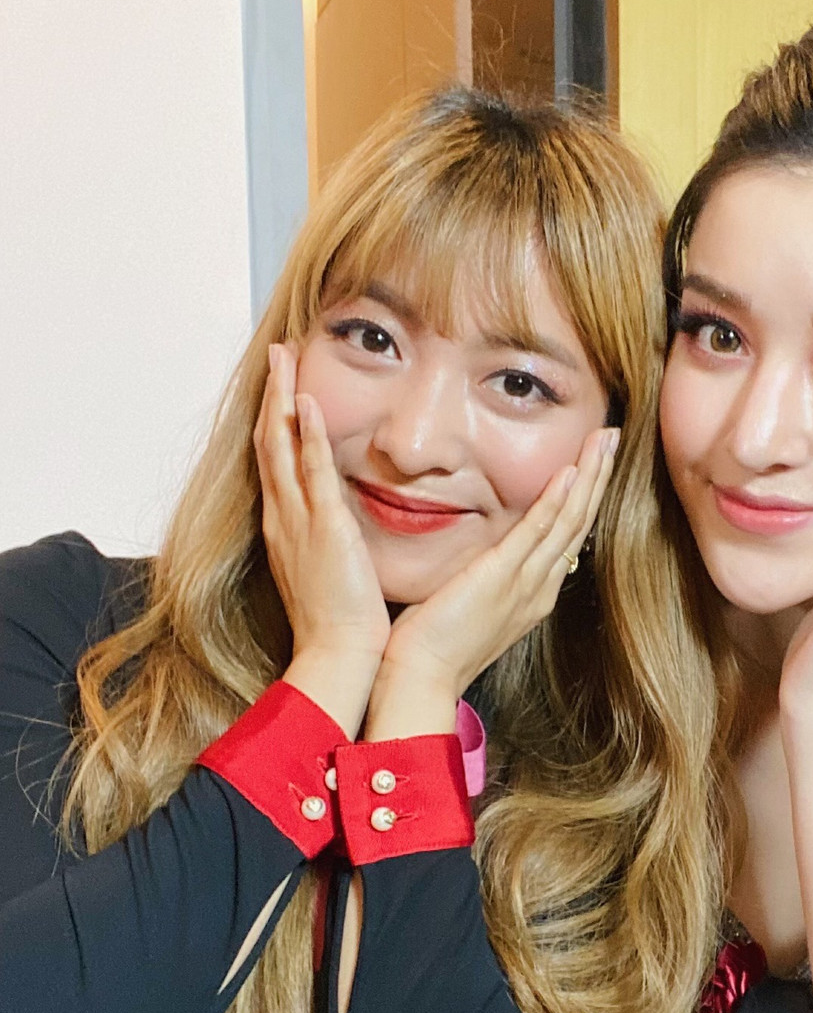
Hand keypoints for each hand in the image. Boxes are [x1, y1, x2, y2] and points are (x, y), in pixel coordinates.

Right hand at [253, 343, 389, 732]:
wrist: (336, 658)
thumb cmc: (339, 624)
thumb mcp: (332, 572)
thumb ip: (333, 543)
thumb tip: (343, 528)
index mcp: (287, 529)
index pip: (276, 463)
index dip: (277, 421)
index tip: (284, 386)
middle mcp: (284, 519)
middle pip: (268, 443)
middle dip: (271, 395)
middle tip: (276, 354)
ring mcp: (299, 523)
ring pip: (279, 447)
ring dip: (281, 399)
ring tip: (283, 359)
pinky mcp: (324, 531)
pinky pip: (310, 474)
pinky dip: (305, 437)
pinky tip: (306, 403)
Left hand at [365, 425, 618, 737]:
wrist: (420, 677)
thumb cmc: (432, 644)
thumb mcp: (466, 601)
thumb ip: (479, 573)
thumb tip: (477, 552)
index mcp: (531, 593)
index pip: (566, 535)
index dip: (583, 495)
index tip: (592, 460)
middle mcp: (538, 588)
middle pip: (579, 522)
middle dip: (598, 476)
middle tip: (612, 436)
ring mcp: (525, 584)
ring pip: (569, 521)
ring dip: (589, 477)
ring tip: (605, 440)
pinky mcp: (503, 579)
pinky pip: (538, 533)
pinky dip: (557, 501)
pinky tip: (571, 472)